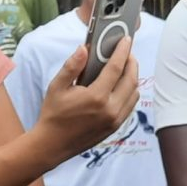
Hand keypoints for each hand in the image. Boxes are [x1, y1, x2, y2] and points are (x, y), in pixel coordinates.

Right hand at [36, 37, 139, 161]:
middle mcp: (110, 109)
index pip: (116, 68)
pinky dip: (130, 92)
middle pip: (131, 79)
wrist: (52, 145)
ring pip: (134, 93)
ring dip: (132, 77)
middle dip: (131, 62)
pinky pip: (130, 105)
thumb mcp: (56, 87)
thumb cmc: (53, 114)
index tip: (126, 40)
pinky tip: (120, 85)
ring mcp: (115, 120)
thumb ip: (71, 66)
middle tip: (127, 52)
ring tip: (124, 67)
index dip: (122, 51)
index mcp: (96, 97)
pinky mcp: (115, 127)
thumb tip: (83, 48)